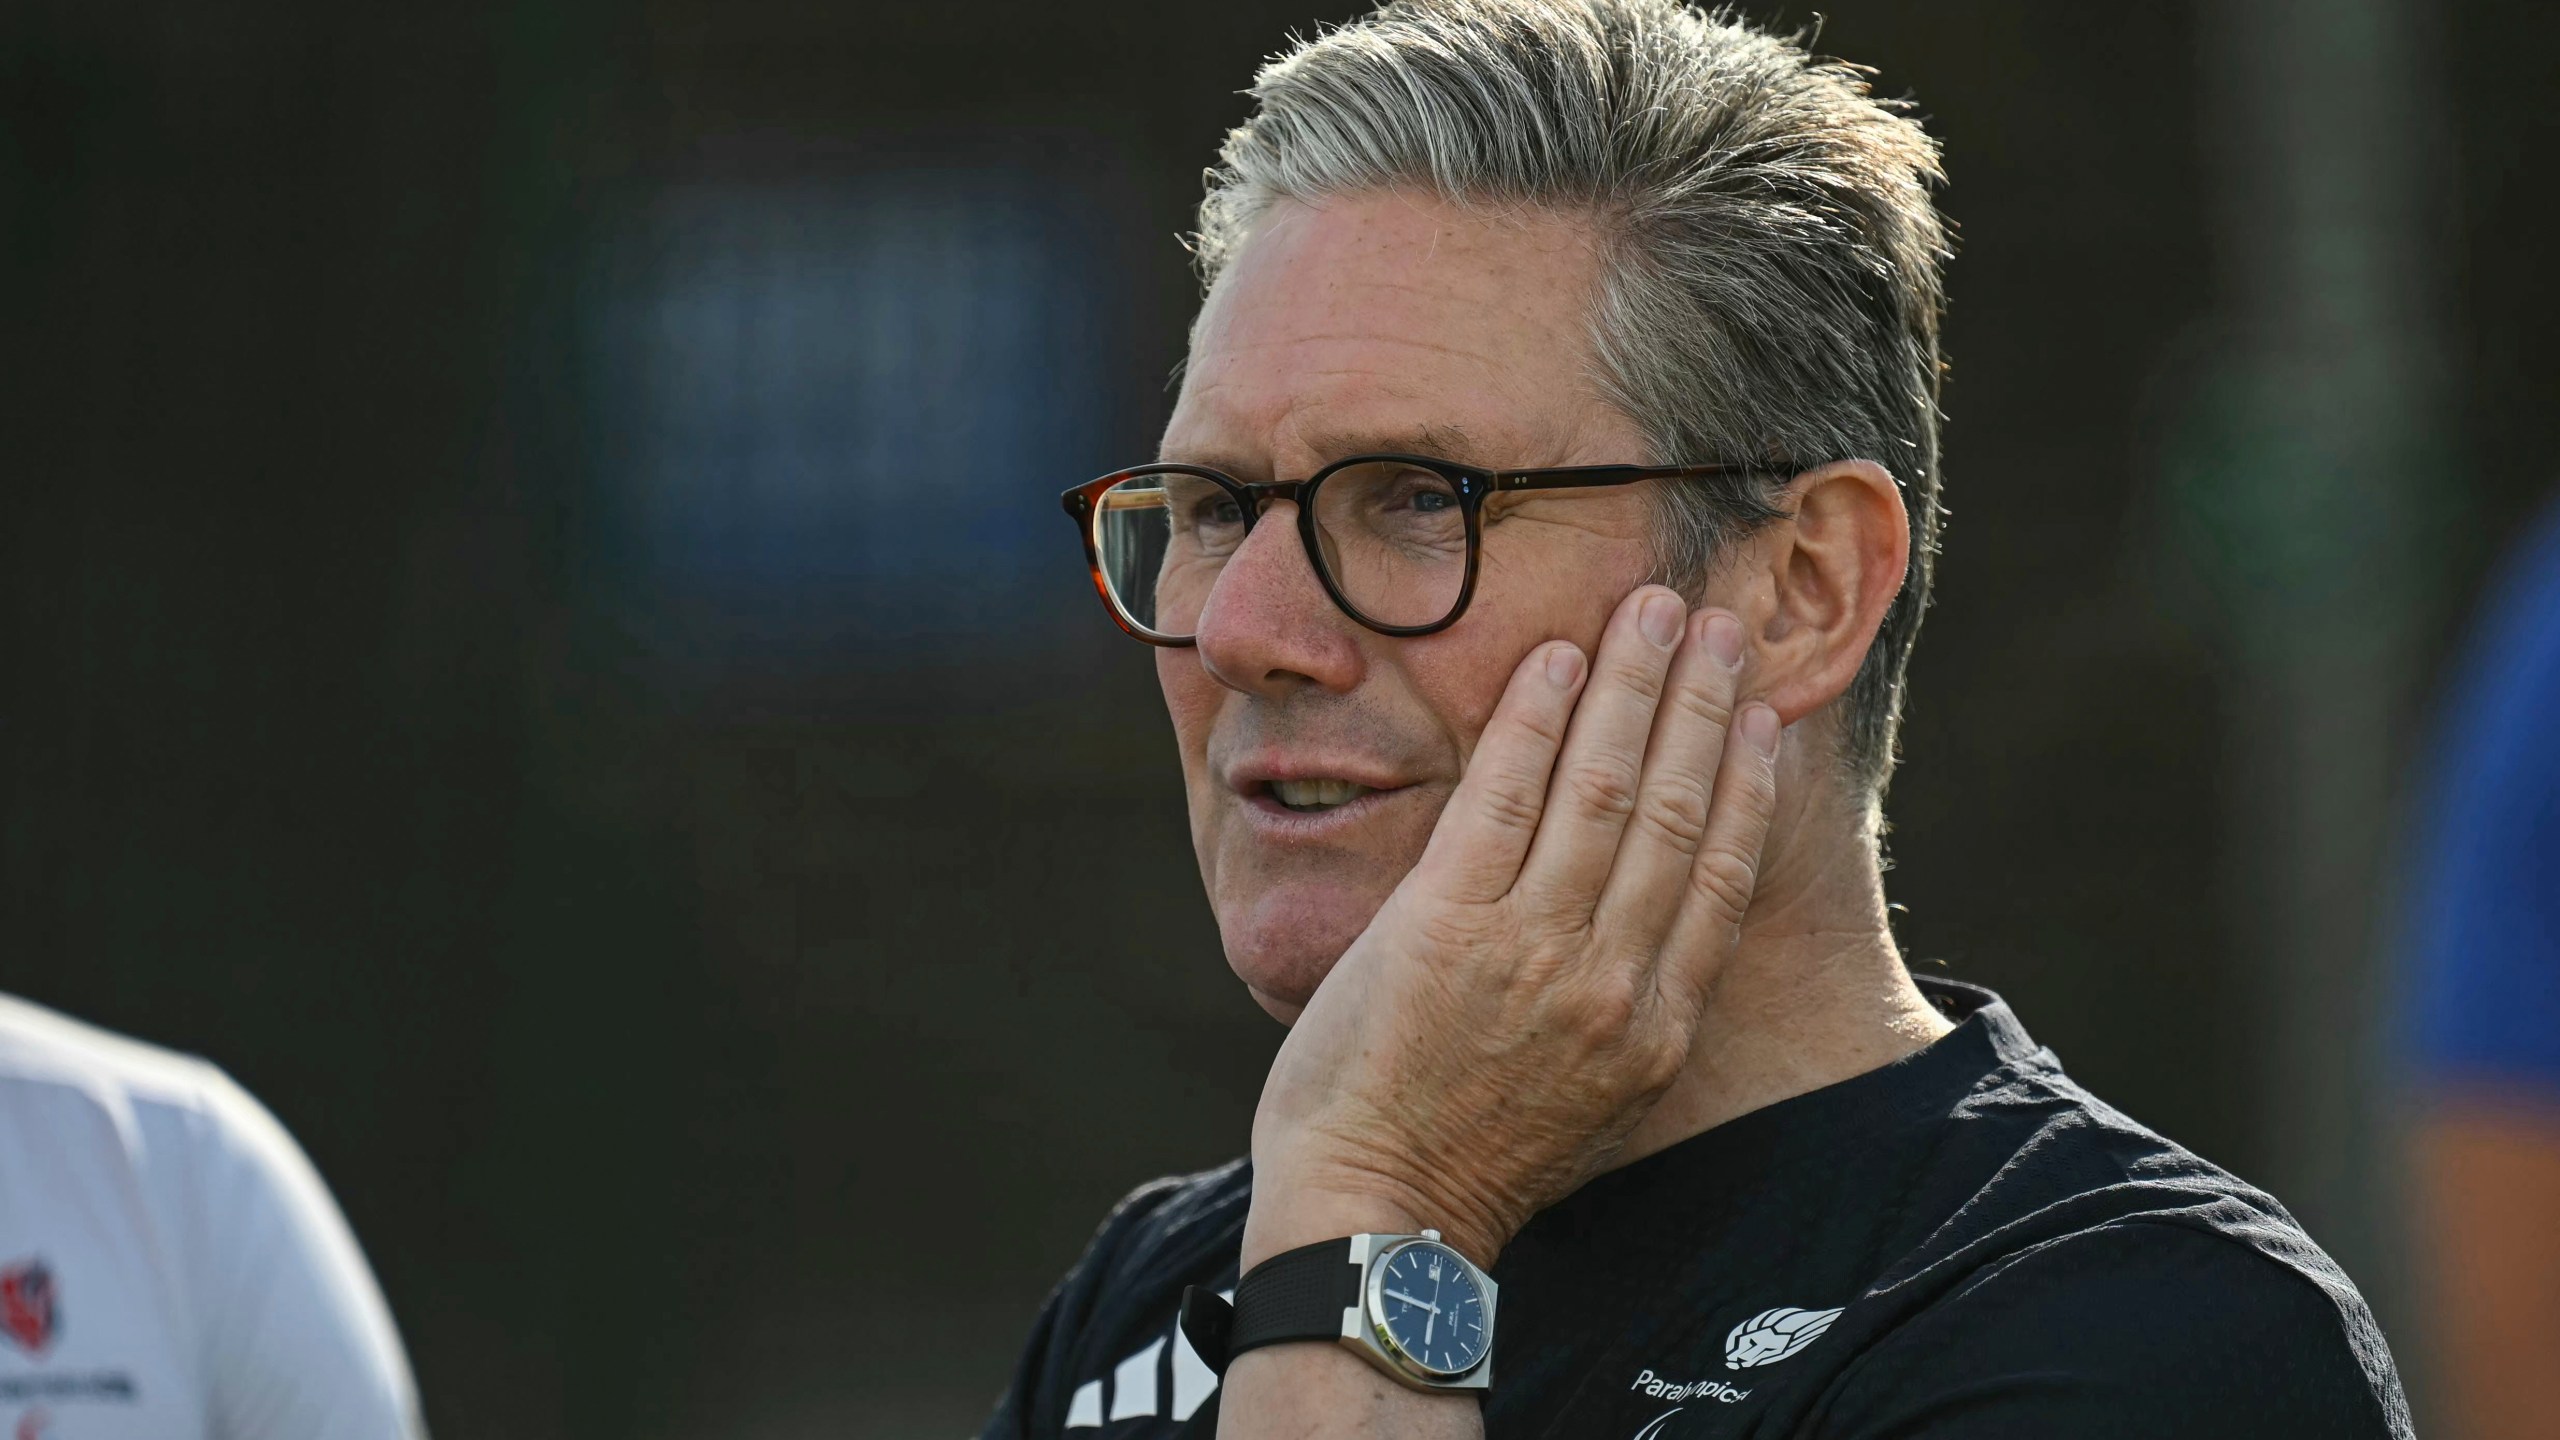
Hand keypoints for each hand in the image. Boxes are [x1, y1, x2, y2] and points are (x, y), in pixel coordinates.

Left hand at [1243, 588, 1781, 1267]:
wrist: (1379, 1212)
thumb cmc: (1469, 1158)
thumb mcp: (1588, 1096)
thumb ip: (1621, 1007)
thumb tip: (1641, 931)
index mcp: (1652, 1027)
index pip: (1718, 877)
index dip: (1746, 785)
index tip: (1763, 716)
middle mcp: (1609, 981)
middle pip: (1674, 811)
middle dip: (1700, 705)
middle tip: (1719, 624)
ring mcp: (1529, 949)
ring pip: (1604, 788)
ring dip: (1634, 686)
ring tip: (1654, 612)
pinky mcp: (1446, 924)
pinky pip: (1504, 797)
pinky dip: (1540, 719)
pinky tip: (1562, 660)